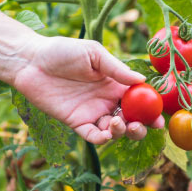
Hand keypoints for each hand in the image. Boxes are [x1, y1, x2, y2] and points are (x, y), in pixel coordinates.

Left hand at [12, 36, 164, 144]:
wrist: (32, 61)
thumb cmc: (63, 51)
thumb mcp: (94, 54)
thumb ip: (117, 69)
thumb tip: (141, 81)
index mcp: (115, 84)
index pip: (139, 100)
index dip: (151, 110)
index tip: (159, 117)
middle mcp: (106, 101)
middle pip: (131, 120)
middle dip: (140, 127)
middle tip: (141, 126)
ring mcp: (92, 113)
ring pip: (114, 131)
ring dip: (122, 132)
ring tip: (118, 123)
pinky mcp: (76, 123)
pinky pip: (93, 137)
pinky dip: (102, 139)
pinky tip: (107, 133)